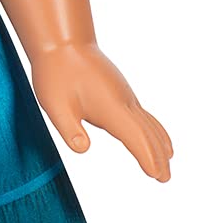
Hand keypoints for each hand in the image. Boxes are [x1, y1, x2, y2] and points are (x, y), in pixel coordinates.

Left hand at [31, 43, 173, 181]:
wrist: (63, 43)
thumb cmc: (56, 74)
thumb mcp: (54, 105)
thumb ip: (69, 128)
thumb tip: (83, 149)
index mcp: (110, 107)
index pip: (135, 137)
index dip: (147, 157)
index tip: (156, 175)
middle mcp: (124, 102)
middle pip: (148, 133)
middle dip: (157, 157)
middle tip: (165, 179)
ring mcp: (125, 96)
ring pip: (149, 123)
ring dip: (159, 144)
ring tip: (168, 162)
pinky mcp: (121, 93)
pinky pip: (144, 116)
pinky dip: (154, 130)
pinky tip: (155, 137)